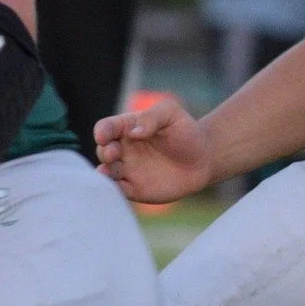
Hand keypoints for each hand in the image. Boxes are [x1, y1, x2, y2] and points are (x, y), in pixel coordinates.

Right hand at [95, 95, 214, 201]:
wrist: (202, 160)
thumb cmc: (186, 132)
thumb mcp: (171, 114)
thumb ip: (152, 118)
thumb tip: (133, 133)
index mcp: (128, 128)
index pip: (107, 127)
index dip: (102, 131)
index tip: (104, 136)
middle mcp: (123, 149)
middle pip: (103, 150)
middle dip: (104, 152)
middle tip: (113, 153)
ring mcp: (127, 170)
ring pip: (107, 172)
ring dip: (104, 173)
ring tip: (107, 172)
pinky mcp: (134, 189)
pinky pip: (119, 191)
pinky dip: (114, 191)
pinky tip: (116, 189)